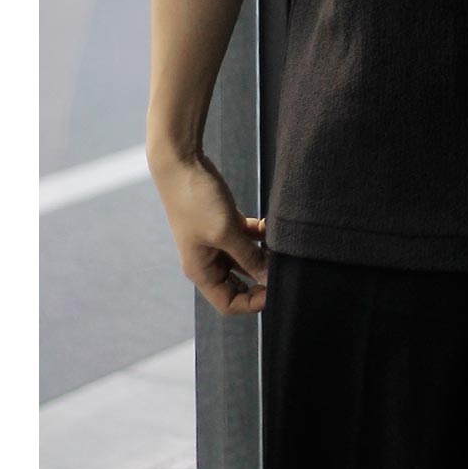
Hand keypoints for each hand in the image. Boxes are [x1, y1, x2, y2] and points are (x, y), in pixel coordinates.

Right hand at [149, 150, 269, 316]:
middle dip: (263, 278)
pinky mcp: (225, 223)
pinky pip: (248, 238)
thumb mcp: (225, 232)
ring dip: (265, 254)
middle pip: (240, 283)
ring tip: (283, 246)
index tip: (277, 288)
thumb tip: (269, 278)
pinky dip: (261, 234)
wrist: (182, 165)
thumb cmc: (197, 201)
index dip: (254, 302)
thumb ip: (248, 257)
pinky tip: (272, 225)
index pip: (229, 303)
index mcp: (202, 271)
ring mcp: (217, 241)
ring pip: (247, 259)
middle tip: (285, 268)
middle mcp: (208, 261)